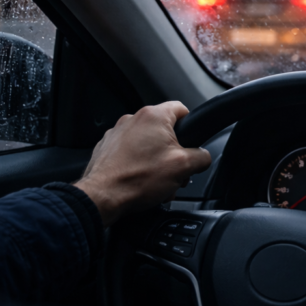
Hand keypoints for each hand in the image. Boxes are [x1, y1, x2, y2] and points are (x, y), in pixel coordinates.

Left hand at [75, 101, 211, 225]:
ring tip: (158, 181)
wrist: (102, 197)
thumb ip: (202, 157)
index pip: (182, 109)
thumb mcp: (184, 167)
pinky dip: (138, 164)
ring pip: (147, 143)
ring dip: (156, 160)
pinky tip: (141, 181)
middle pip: (164, 130)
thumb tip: (203, 157)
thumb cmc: (137, 179)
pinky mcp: (106, 148)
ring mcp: (117, 133)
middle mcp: (133, 119)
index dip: (191, 125)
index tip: (191, 141)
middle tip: (176, 170)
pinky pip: (130, 152)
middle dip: (174, 151)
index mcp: (153, 117)